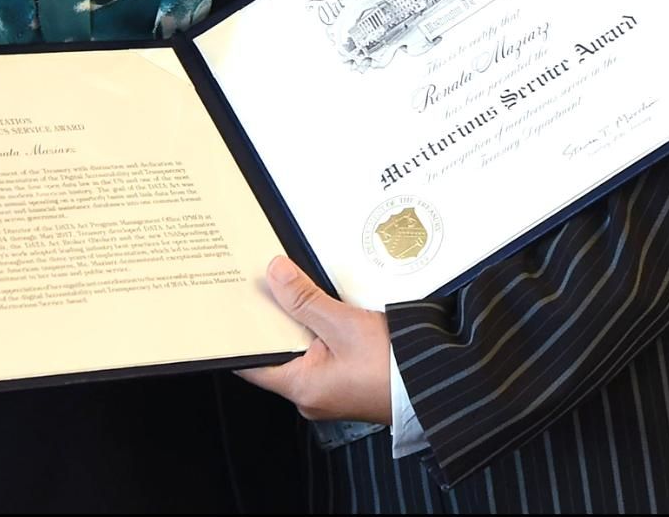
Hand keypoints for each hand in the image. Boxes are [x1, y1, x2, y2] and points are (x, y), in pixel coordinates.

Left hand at [236, 256, 393, 425]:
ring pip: (301, 350)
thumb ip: (304, 299)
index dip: (241, 334)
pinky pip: (321, 353)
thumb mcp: (343, 324)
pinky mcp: (347, 381)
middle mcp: (312, 395)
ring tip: (293, 291)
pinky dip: (318, 331)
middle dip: (273, 319)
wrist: (434, 385)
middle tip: (265, 286)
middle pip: (277, 352)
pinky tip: (323, 308)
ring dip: (299, 322)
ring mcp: (330, 389)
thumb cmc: (393, 368)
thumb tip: (276, 274)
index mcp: (302, 388)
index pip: (252, 363)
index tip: (234, 306)